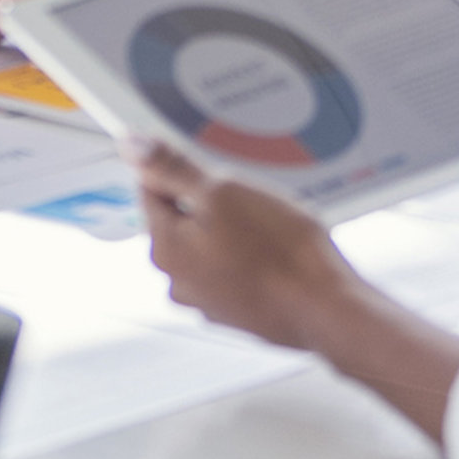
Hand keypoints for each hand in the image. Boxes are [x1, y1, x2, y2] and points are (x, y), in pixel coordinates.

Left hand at [130, 140, 361, 350]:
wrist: (325, 308)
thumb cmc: (280, 254)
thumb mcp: (223, 191)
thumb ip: (172, 168)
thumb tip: (132, 147)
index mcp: (165, 249)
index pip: (150, 189)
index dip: (180, 169)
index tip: (210, 168)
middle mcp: (178, 281)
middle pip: (180, 220)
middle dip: (209, 202)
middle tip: (248, 197)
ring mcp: (207, 301)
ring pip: (209, 245)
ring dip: (231, 230)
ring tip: (267, 225)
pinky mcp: (236, 311)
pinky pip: (233, 269)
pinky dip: (248, 258)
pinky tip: (275, 252)